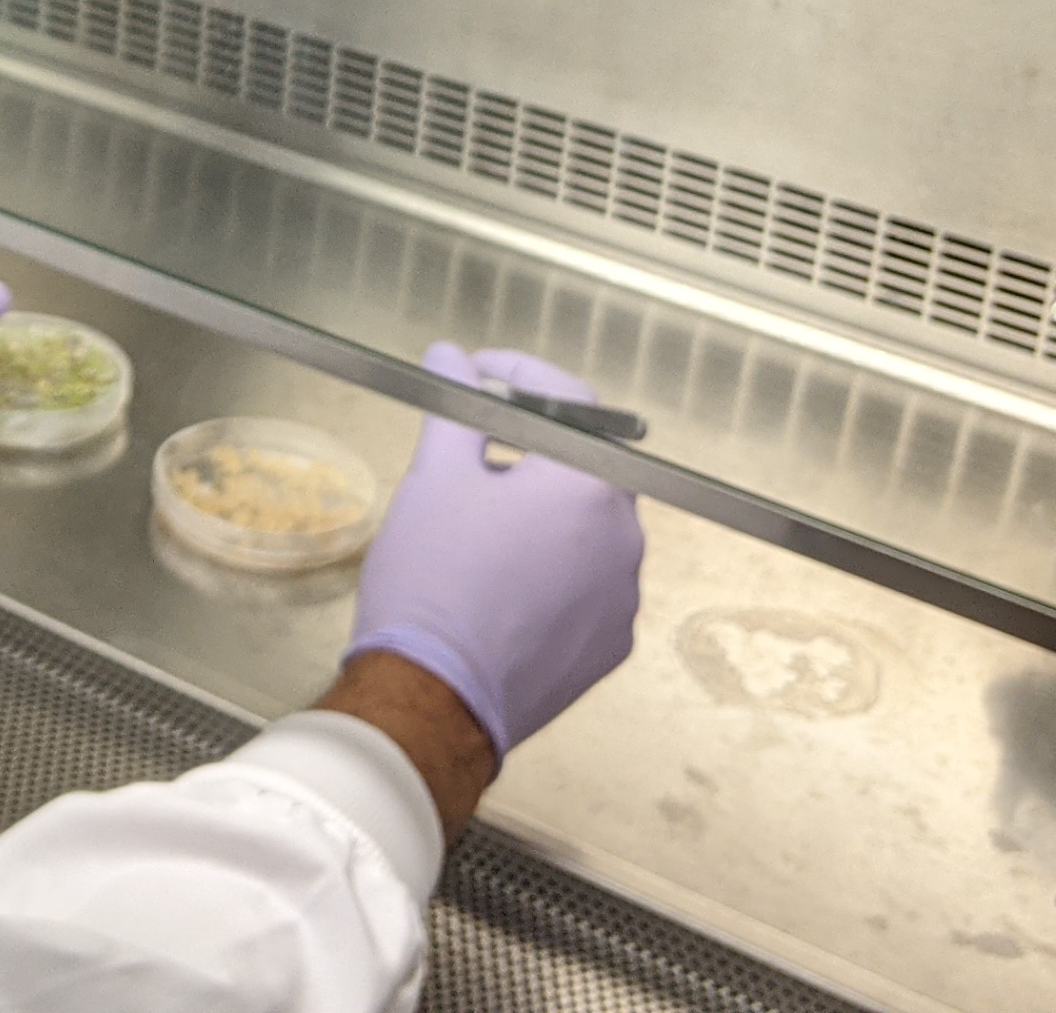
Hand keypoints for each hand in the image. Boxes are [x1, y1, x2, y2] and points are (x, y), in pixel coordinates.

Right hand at [346, 344, 645, 758]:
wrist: (430, 697)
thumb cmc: (432, 587)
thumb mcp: (434, 476)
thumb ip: (455, 406)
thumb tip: (452, 359)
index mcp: (590, 486)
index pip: (571, 401)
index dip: (520, 376)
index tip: (481, 376)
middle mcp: (624, 539)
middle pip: (582, 466)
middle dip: (528, 448)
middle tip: (470, 450)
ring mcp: (622, 599)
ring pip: (585, 530)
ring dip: (540, 514)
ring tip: (476, 529)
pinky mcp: (608, 646)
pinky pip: (586, 585)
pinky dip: (551, 571)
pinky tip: (499, 582)